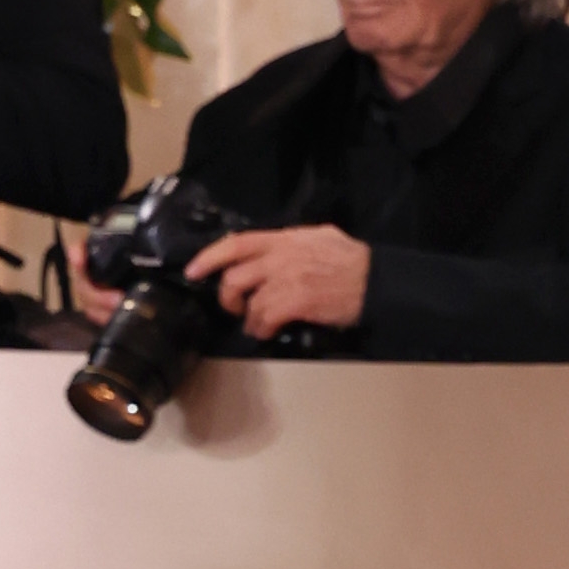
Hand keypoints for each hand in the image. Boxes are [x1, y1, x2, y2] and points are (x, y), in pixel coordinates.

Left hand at [189, 222, 370, 338]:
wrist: (375, 281)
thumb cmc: (350, 263)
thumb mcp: (319, 238)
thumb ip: (290, 243)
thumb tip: (270, 250)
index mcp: (285, 238)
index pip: (237, 243)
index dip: (210, 257)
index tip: (192, 270)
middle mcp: (282, 255)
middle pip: (234, 276)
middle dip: (228, 297)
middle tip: (236, 307)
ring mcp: (288, 277)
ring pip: (249, 301)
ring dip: (249, 318)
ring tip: (259, 323)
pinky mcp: (297, 300)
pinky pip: (264, 317)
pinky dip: (261, 329)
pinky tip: (270, 330)